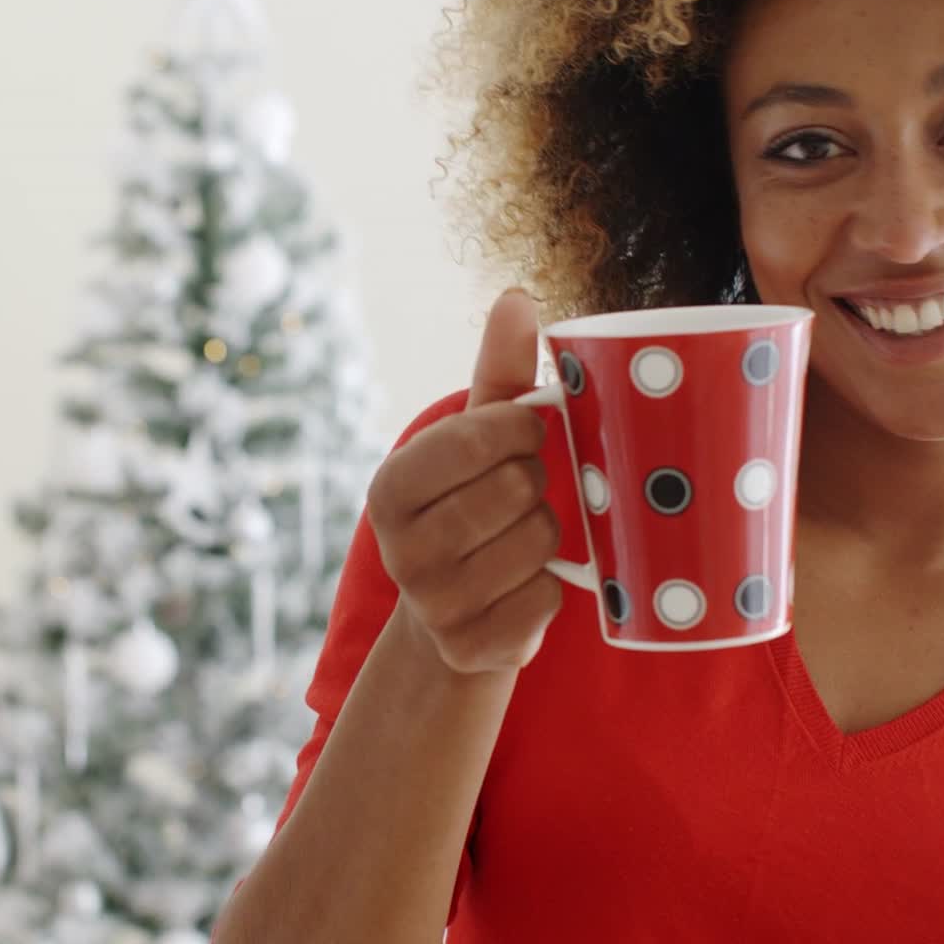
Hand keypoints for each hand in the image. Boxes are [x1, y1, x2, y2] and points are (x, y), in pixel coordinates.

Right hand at [367, 289, 563, 674]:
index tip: (527, 436)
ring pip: (540, 543)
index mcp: (390, 486)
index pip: (479, 437)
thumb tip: (517, 296)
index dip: (523, 431)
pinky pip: (549, 599)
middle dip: (534, 487)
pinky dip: (552, 589)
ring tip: (518, 540)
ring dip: (547, 537)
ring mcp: (433, 604)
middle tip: (517, 498)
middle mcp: (400, 548)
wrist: (450, 615)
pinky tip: (523, 587)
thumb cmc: (470, 506)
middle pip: (519, 489)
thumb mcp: (475, 442)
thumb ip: (497, 373)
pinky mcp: (471, 647)